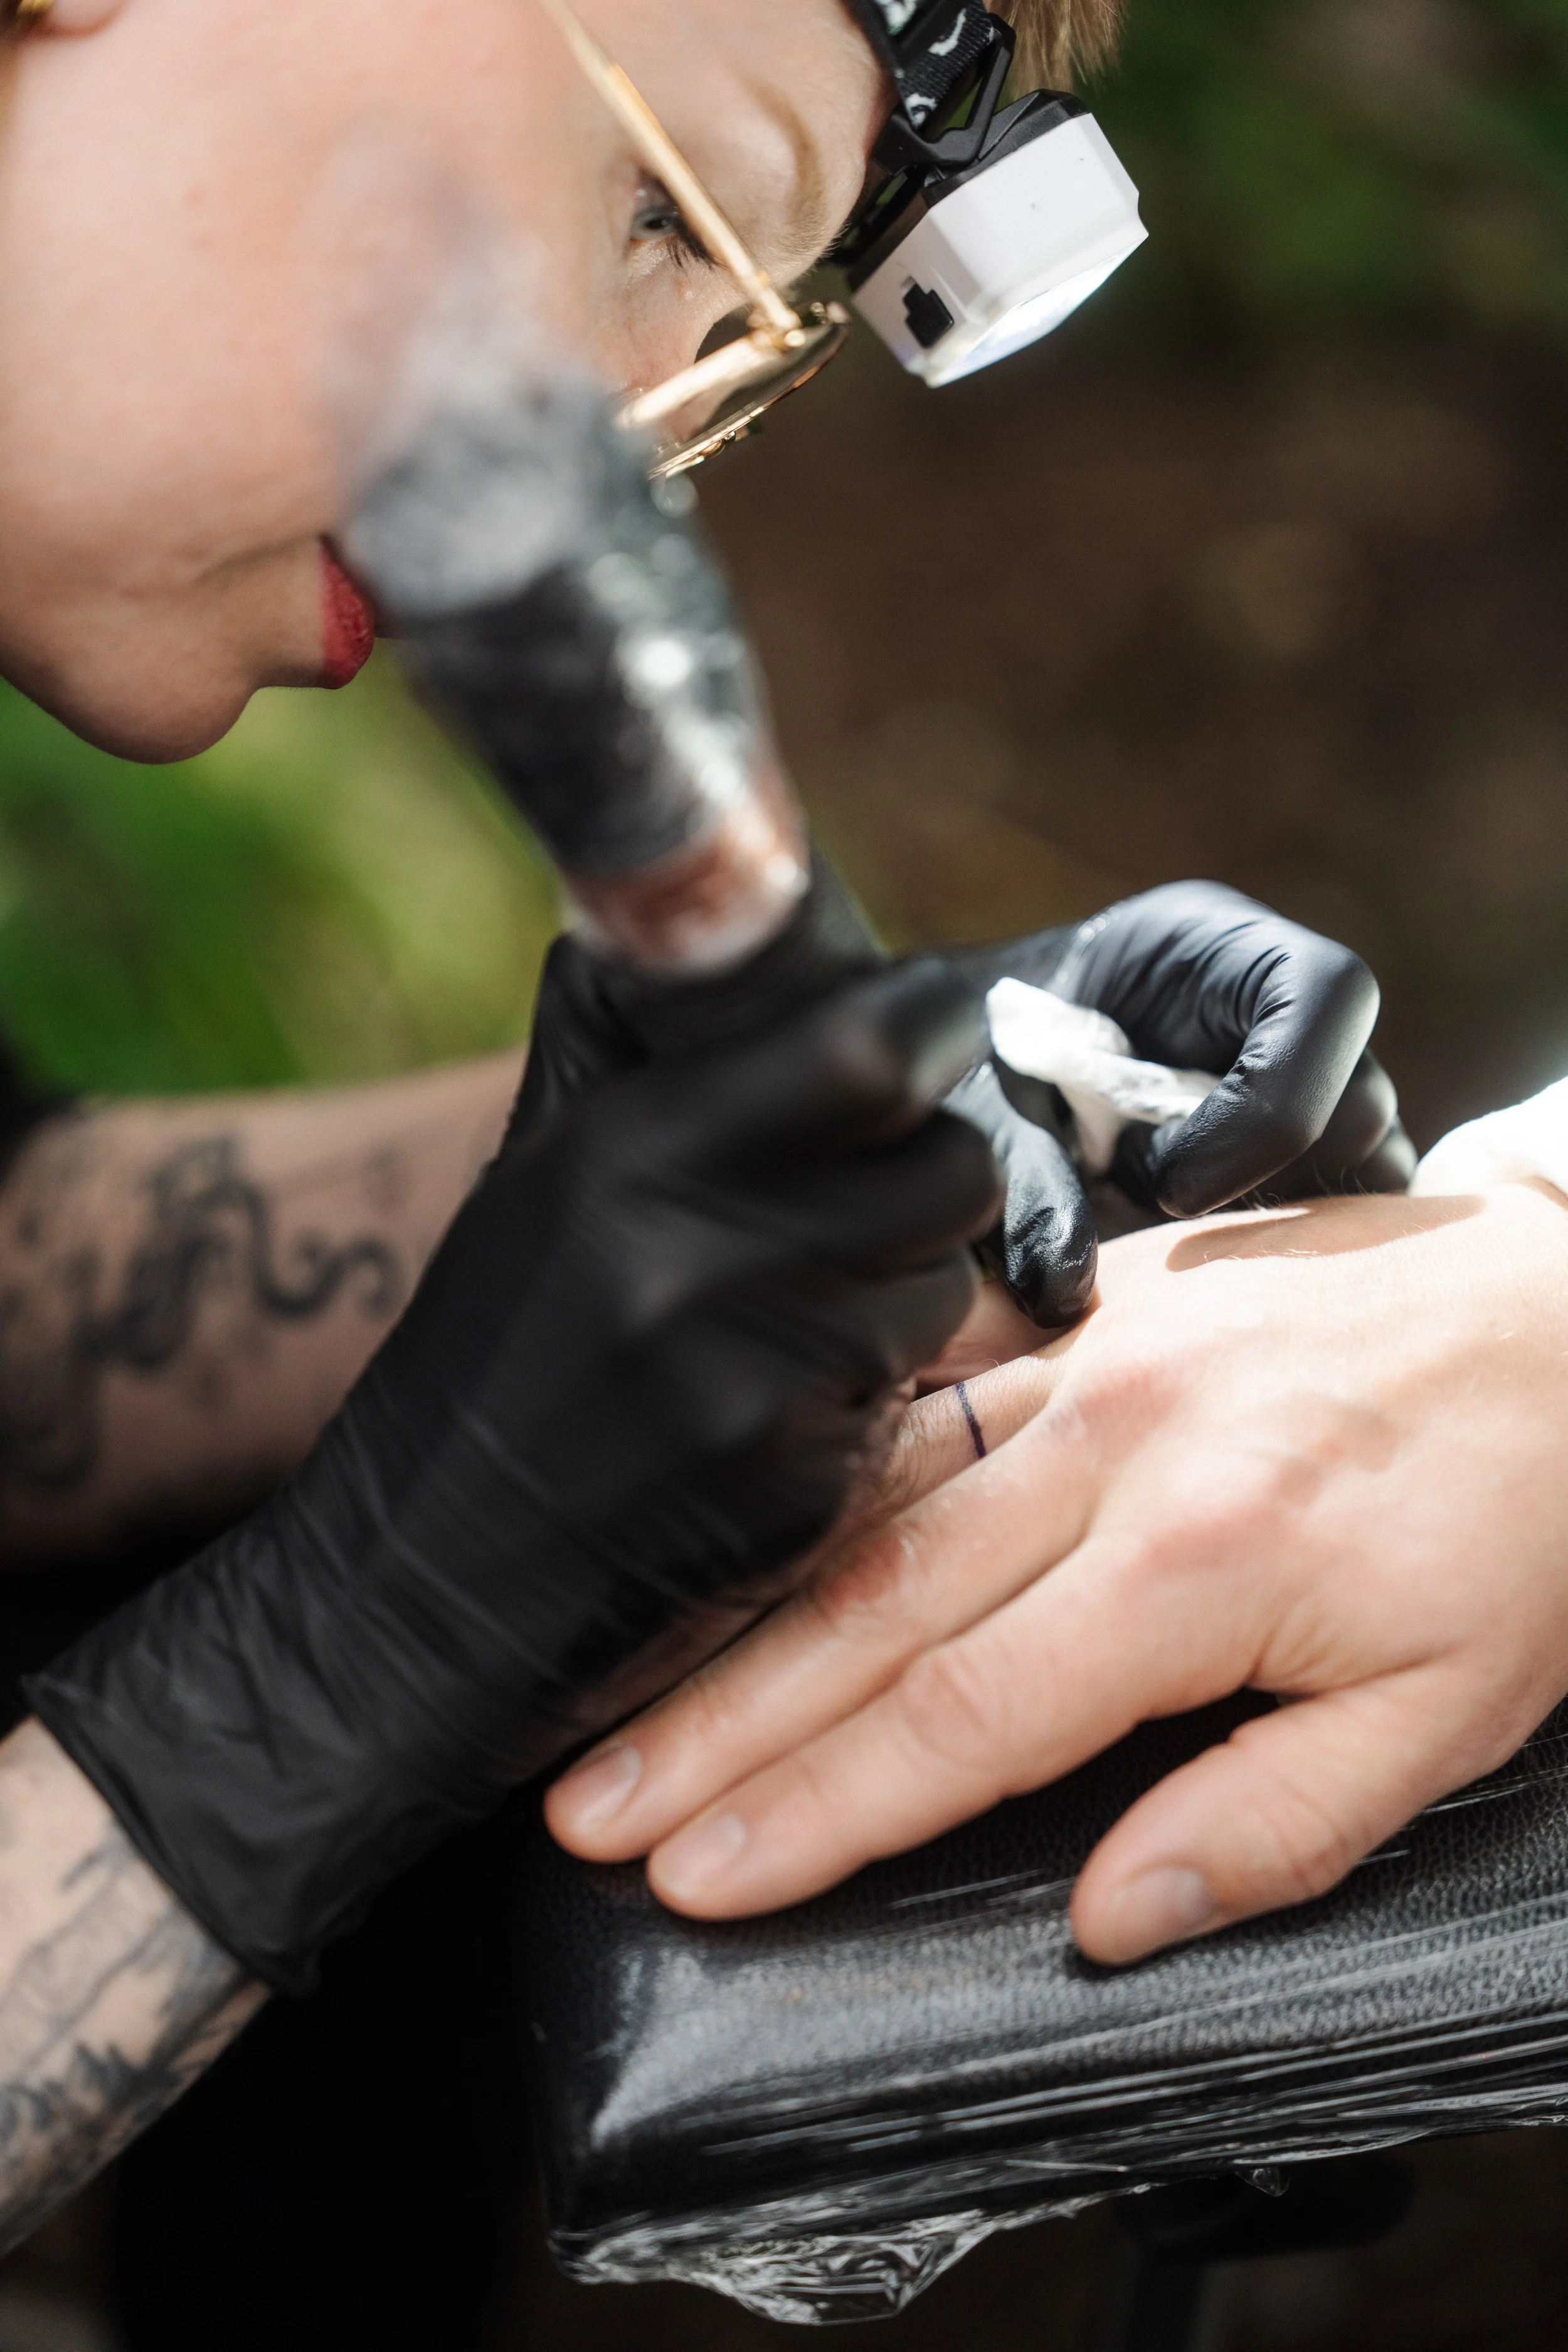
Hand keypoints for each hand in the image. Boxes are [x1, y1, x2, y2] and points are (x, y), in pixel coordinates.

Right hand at [27, 963, 1000, 1991]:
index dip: (936, 1029)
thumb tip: (673, 928)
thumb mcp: (530, 1185)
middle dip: (940, 1173)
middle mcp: (695, 1255)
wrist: (418, 1588)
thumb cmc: (486, 1364)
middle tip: (880, 1192)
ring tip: (803, 1316)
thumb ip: (616, 1053)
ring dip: (907, 1293)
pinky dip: (869, 1397)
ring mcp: (752, 1380)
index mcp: (627, 1151)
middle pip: (950, 1167)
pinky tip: (777, 1410)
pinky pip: (907, 1403)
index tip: (934, 1035)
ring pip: (946, 1289)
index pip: (875, 1047)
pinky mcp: (796, 1490)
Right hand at [547, 1182, 1567, 1964]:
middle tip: (589, 1801)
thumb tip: (1108, 1916)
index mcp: (1202, 1565)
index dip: (816, 1808)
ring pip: (877, 1493)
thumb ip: (1276, 1818)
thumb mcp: (1453, 1708)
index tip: (696, 1875)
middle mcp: (1118, 1447)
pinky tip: (748, 1510)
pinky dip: (836, 1458)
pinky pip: (935, 1378)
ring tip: (630, 1685)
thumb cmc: (1524, 1519)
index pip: (962, 1715)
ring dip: (747, 1601)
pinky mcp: (1098, 1291)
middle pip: (875, 1606)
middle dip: (721, 1721)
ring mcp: (1096, 1350)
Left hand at [950, 880, 1412, 1324]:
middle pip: (1362, 1105)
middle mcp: (1295, 1009)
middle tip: (1150, 1200)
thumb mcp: (989, 1104)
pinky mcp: (1324, 1155)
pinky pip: (1354, 1215)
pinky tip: (1209, 1250)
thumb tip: (1063, 1288)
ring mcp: (1326, 1081)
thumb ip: (1026, 1180)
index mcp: (1226, 950)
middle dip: (1259, 1180)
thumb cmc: (990, 1067)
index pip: (1328, 995)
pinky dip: (1286, 1247)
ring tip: (1172, 1217)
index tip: (1169, 1187)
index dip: (1268, 1106)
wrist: (997, 1075)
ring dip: (1275, 1221)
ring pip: (1372, 1171)